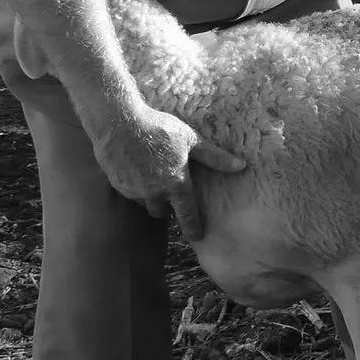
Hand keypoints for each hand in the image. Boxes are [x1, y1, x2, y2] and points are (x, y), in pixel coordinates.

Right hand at [91, 103, 245, 240]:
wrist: (119, 123)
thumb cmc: (159, 128)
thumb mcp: (191, 140)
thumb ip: (214, 157)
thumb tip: (241, 166)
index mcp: (175, 183)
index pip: (187, 213)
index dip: (193, 227)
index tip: (197, 237)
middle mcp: (154, 192)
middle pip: (162, 212)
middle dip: (167, 207)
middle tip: (169, 193)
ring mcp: (134, 190)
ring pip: (145, 202)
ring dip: (150, 196)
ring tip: (153, 177)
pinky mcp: (118, 185)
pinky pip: (130, 193)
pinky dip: (136, 186)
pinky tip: (138, 169)